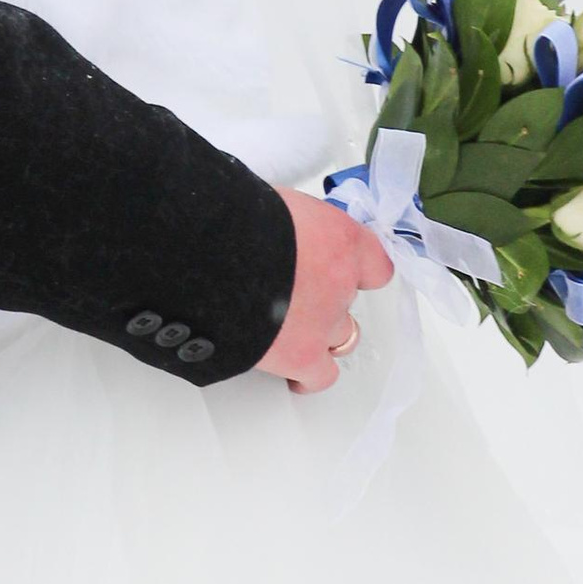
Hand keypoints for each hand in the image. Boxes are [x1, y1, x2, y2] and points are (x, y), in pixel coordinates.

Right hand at [254, 186, 392, 393]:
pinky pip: (320, 375)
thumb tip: (272, 233)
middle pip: (348, 299)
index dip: (355, 269)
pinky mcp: (303, 355)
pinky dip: (309, 376)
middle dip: (324, 299)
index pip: (373, 262)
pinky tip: (294, 373)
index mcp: (339, 239)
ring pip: (341, 336)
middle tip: (293, 293)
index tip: (340, 268)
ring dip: (319, 333)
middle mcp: (341, 283)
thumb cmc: (234, 224)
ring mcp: (325, 322)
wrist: (209, 261)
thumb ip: (288, 228)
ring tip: (290, 329)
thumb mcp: (270, 206)